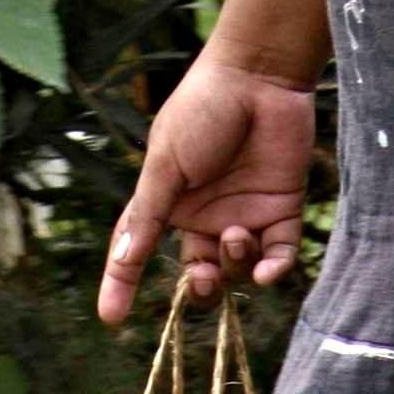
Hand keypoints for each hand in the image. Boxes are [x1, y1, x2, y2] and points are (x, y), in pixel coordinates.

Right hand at [98, 54, 319, 323]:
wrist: (258, 75)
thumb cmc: (202, 109)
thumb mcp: (166, 163)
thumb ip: (148, 214)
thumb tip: (122, 261)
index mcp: (169, 201)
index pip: (140, 250)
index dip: (123, 282)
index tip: (110, 317)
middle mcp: (206, 214)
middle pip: (198, 272)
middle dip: (199, 287)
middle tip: (202, 275)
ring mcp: (245, 213)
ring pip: (237, 266)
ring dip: (235, 262)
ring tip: (236, 232)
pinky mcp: (282, 208)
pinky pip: (278, 255)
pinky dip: (271, 269)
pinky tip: (265, 270)